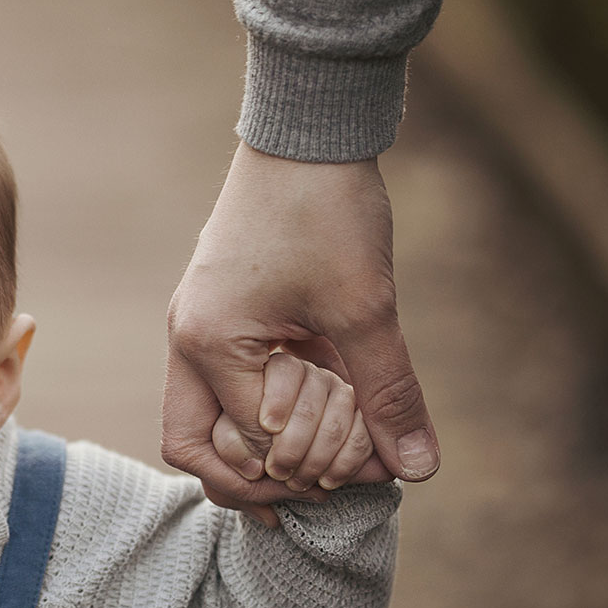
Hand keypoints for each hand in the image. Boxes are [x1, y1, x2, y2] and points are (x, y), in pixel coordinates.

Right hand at [163, 143, 433, 506]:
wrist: (308, 126)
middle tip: (329, 482)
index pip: (247, 447)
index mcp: (209, 343)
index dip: (306, 470)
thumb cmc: (329, 208)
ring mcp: (200, 326)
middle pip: (195, 449)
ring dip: (271, 444)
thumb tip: (418, 470)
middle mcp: (189, 340)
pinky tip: (329, 408)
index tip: (364, 467)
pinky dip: (277, 408)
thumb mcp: (367, 308)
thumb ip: (389, 395)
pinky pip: (236, 385)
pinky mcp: (223, 313)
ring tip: (334, 448)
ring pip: (212, 421)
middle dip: (262, 478)